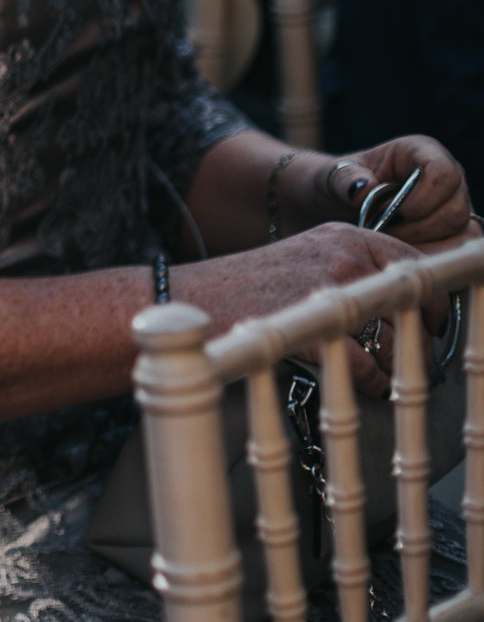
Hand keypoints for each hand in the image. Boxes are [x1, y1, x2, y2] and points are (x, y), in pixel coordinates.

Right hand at [173, 223, 433, 395]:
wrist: (189, 298)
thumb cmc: (244, 286)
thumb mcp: (302, 259)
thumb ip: (348, 270)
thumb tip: (396, 304)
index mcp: (342, 236)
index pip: (412, 262)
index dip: (431, 296)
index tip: (433, 318)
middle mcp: (342, 256)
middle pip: (408, 301)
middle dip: (420, 335)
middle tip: (417, 354)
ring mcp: (327, 289)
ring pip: (392, 334)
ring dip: (395, 361)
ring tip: (386, 375)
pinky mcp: (311, 325)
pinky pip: (364, 362)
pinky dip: (371, 380)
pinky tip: (366, 385)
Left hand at [318, 138, 473, 244]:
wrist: (341, 204)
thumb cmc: (340, 184)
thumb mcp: (332, 176)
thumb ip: (344, 180)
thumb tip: (362, 189)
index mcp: (422, 151)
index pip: (444, 173)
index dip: (421, 199)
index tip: (390, 214)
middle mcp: (448, 177)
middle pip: (455, 210)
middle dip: (417, 229)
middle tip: (383, 232)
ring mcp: (454, 204)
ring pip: (460, 233)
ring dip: (422, 244)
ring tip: (388, 241)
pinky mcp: (454, 229)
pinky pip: (456, 249)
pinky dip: (428, 256)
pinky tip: (400, 252)